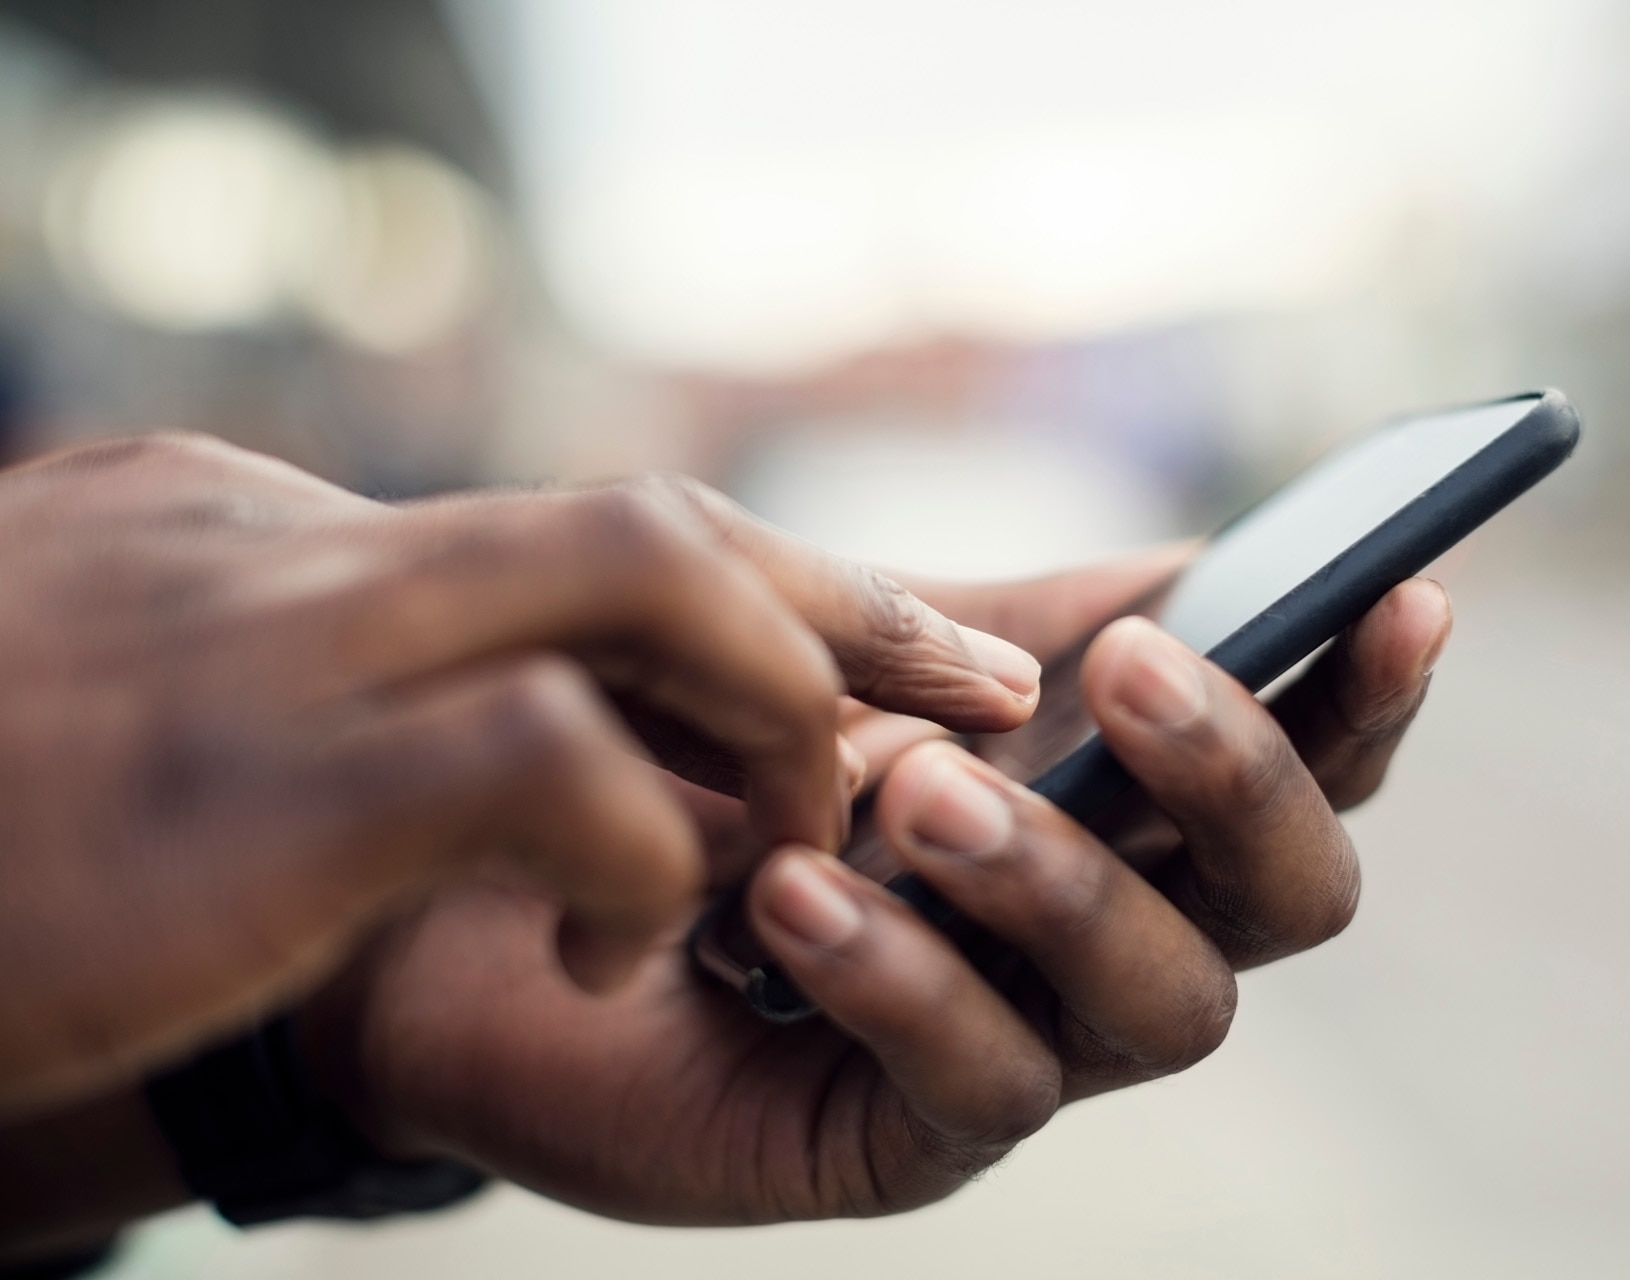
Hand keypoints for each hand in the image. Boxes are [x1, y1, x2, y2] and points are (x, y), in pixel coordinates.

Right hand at [0, 435, 1038, 1116]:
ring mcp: (279, 656)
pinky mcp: (256, 793)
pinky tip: (609, 951)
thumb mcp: (154, 720)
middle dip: (844, 616)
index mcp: (277, 541)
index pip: (590, 523)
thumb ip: (316, 691)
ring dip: (772, 718)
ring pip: (640, 588)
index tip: (914, 649)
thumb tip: (504, 736)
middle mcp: (298, 555)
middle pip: (660, 522)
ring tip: (779, 855)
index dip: (781, 588)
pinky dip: (637, 847)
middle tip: (971, 706)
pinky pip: (545, 761)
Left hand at [306, 553, 1450, 1223]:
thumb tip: (1187, 574)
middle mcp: (1116, 931)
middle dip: (1239, 780)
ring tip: (920, 790)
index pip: (1307, 761)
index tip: (1402, 592)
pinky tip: (793, 894)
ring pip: (1166, 1002)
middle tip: (1129, 676)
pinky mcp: (912, 1138)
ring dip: (1062, 880)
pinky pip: (978, 1081)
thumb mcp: (852, 654)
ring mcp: (1031, 1043)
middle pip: (1292, 898)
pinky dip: (905, 974)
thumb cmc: (702, 746)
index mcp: (1129, 806)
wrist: (504, 885)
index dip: (1370, 690)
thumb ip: (1006, 623)